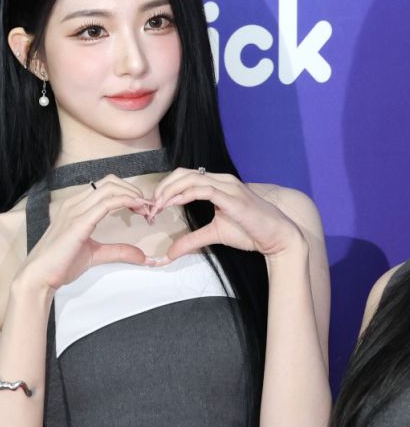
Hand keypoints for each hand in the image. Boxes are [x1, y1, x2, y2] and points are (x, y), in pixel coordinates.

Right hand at [16, 175, 157, 290]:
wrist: (40, 276)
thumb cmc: (60, 265)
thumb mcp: (96, 254)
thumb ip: (118, 251)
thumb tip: (143, 257)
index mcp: (75, 206)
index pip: (106, 187)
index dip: (127, 192)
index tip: (142, 207)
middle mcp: (74, 203)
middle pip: (110, 182)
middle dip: (133, 190)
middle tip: (147, 207)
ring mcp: (75, 211)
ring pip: (109, 188)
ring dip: (132, 195)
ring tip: (145, 208)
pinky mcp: (78, 222)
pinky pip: (106, 203)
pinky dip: (125, 201)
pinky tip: (136, 208)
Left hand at [147, 168, 303, 261]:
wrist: (277, 236)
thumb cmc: (250, 231)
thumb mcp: (214, 235)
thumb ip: (191, 240)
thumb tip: (170, 253)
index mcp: (218, 184)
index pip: (185, 176)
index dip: (166, 187)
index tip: (153, 205)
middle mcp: (222, 180)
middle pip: (184, 173)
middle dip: (163, 187)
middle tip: (150, 205)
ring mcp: (228, 186)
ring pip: (191, 178)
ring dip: (170, 191)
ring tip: (157, 206)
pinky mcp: (233, 198)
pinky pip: (204, 190)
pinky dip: (185, 195)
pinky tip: (173, 204)